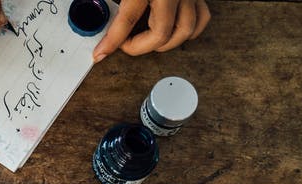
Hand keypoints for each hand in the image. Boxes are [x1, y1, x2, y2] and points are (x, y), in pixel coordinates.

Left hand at [92, 0, 210, 62]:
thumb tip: (102, 13)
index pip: (128, 20)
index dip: (111, 40)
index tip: (100, 54)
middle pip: (162, 33)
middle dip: (140, 46)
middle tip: (125, 45)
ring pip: (186, 30)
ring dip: (165, 42)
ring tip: (147, 40)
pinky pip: (201, 17)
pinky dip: (188, 30)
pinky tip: (172, 31)